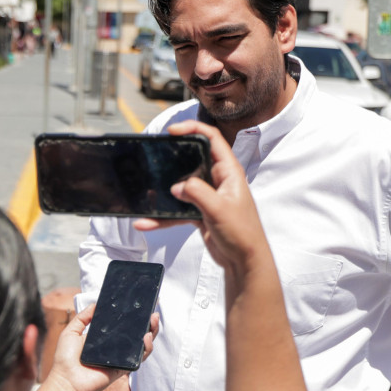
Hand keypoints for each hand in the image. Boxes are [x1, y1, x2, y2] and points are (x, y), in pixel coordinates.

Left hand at [46, 305, 157, 390]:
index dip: (132, 316)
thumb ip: (83, 317)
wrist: (66, 380)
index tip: (140, 304)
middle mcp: (114, 347)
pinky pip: (139, 358)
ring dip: (151, 332)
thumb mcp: (72, 331)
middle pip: (136, 333)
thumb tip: (96, 303)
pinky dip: (146, 348)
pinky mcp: (123, 368)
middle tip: (151, 311)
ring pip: (142, 344)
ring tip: (152, 320)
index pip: (122, 325)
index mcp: (103, 338)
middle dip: (147, 322)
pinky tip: (146, 337)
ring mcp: (120, 358)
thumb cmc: (65, 358)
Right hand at [133, 120, 267, 275]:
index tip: (172, 130)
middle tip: (155, 153)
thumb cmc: (242, 233)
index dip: (192, 128)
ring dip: (164, 190)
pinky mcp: (199, 211)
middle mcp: (218, 180)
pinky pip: (176, 208)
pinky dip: (162, 216)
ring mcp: (208, 196)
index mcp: (229, 172)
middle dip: (173, 156)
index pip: (212, 139)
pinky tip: (146, 222)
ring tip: (146, 190)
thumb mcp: (219, 209)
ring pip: (181, 185)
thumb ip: (197, 193)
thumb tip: (176, 186)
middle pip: (193, 158)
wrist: (244, 261)